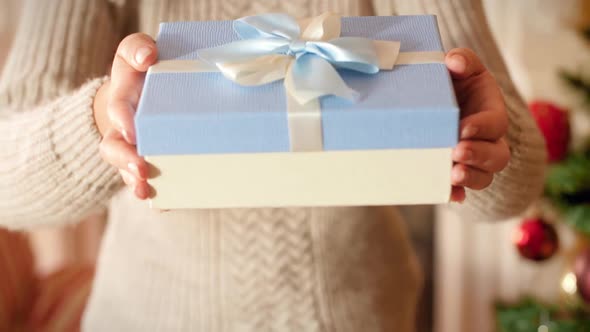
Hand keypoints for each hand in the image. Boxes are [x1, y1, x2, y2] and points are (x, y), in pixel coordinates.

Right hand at [95, 33, 157, 198]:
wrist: (141, 97)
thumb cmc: (142, 76)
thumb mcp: (135, 54)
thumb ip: (137, 49)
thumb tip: (148, 57)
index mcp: (123, 101)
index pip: (118, 109)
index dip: (123, 120)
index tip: (133, 131)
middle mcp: (123, 130)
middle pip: (115, 149)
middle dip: (126, 160)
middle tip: (141, 169)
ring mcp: (133, 150)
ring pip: (127, 170)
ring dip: (135, 181)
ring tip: (145, 191)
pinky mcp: (147, 165)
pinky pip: (147, 184)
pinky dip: (155, 197)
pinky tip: (164, 205)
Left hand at [446, 48, 509, 202]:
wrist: (439, 104)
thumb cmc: (454, 84)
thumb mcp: (461, 68)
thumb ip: (462, 60)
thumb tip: (453, 61)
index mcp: (491, 112)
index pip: (495, 123)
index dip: (482, 128)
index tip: (462, 129)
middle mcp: (488, 140)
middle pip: (496, 156)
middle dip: (478, 156)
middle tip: (456, 153)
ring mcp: (476, 161)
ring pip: (484, 177)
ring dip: (470, 177)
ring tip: (453, 175)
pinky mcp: (460, 172)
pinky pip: (464, 190)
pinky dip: (458, 194)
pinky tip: (449, 195)